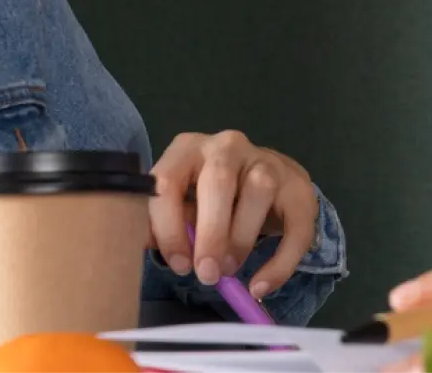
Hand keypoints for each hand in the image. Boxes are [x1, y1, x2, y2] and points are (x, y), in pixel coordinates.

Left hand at [148, 129, 318, 301]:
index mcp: (188, 150)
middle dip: (211, 232)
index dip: (169, 227)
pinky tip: (261, 285)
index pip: (169, 181)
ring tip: (229, 269)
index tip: (177, 265)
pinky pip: (295, 222)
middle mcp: (227, 146)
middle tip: (207, 273)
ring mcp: (266, 160)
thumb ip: (163, 223)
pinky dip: (280, 260)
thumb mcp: (181, 205)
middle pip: (219, 180)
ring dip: (241, 238)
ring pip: (259, 189)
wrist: (263, 184)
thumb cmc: (208, 200)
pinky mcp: (298, 184)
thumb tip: (134, 245)